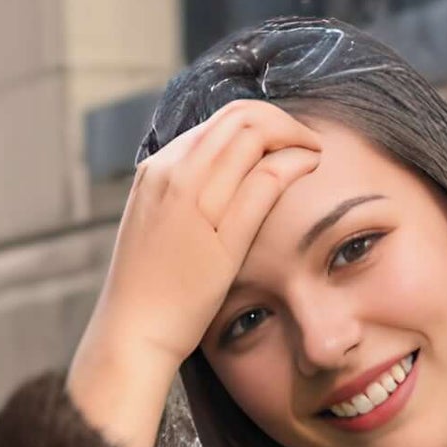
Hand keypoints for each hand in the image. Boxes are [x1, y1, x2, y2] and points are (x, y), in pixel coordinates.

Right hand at [67, 102, 322, 446]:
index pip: (218, 119)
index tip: (283, 139)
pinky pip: (264, 179)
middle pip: (238, 116)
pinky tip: (311, 167)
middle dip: (282, 120)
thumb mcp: (162, 225)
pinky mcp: (218, 232)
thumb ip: (187, 195)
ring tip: (314, 152)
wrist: (132, 330)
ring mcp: (193, 197)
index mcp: (159, 168)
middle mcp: (173, 171)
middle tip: (307, 140)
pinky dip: (294, 163)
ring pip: (252, 134)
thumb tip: (222, 178)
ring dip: (292, 134)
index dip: (260, 120)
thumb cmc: (152, 289)